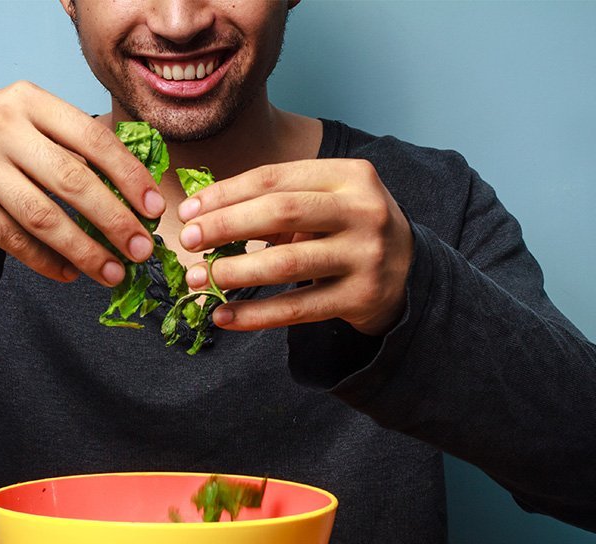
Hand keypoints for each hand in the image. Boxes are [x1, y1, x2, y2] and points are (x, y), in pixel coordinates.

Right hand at [0, 81, 165, 285]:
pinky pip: (12, 239)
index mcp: (30, 100)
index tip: (155, 208)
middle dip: (113, 220)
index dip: (129, 175)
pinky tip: (70, 274)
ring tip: (112, 272)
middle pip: (71, 180)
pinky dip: (46, 261)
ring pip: (42, 216)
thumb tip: (138, 188)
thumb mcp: (29, 121)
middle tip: (140, 249)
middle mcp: (1, 126)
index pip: (92, 138)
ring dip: (84, 250)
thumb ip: (74, 144)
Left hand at [177, 159, 412, 335]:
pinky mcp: (360, 297)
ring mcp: (366, 255)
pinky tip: (224, 317)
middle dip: (225, 226)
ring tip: (200, 279)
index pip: (274, 178)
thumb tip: (201, 215)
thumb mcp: (326, 201)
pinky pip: (297, 308)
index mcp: (349, 175)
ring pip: (286, 263)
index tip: (188, 210)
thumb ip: (276, 201)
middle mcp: (363, 210)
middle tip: (187, 241)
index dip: (225, 194)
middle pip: (279, 212)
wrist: (408, 272)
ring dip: (234, 271)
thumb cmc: (348, 230)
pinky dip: (254, 315)